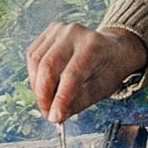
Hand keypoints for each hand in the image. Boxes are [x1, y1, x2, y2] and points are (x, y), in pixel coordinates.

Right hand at [25, 23, 147, 122]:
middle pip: (48, 65)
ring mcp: (60, 29)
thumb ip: (78, 103)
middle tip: (47, 113)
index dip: (60, 99)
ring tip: (46, 101)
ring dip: (37, 87)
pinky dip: (34, 75)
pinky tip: (43, 86)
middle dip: (43, 95)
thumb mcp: (101, 89)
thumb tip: (56, 116)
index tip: (54, 118)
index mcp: (94, 46)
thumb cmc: (109, 69)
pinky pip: (33, 55)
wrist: (114, 47)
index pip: (71, 74)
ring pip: (36, 61)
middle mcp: (75, 33)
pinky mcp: (50, 32)